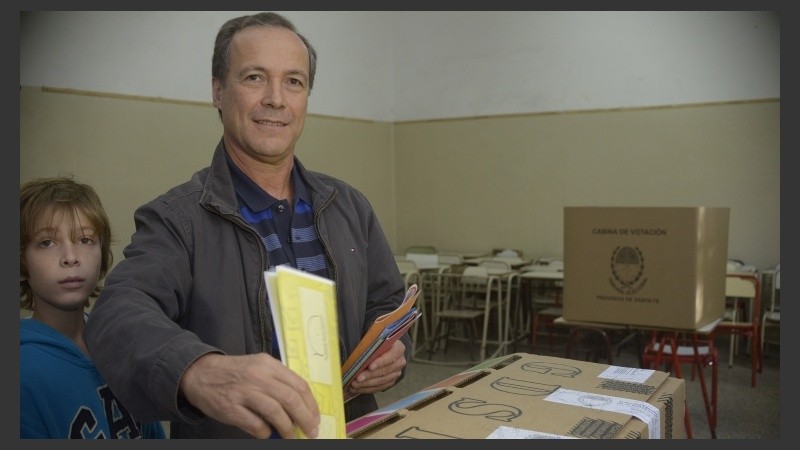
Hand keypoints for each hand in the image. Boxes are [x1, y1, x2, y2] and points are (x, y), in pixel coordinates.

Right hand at [179, 353, 319, 438]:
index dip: (311, 404)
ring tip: (290, 436)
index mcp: (268, 364)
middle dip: (305, 418)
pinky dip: (265, 432)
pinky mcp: (231, 408)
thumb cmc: (235, 372)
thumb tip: (301, 405)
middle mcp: (258, 376)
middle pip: (290, 399)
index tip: (315, 417)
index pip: (298, 384)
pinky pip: (255, 425)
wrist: (200, 373)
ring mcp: (243, 392)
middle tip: (311, 431)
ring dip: (287, 428)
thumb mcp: (259, 366)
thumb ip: (278, 380)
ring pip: (275, 412)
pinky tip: (266, 433)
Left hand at [347, 340, 405, 394]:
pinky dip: (367, 389)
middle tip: (357, 379)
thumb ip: (370, 345)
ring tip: (354, 385)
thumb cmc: (376, 343)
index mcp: (398, 348)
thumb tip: (358, 354)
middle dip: (369, 376)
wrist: (382, 349)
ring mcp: (396, 373)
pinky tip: (357, 389)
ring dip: (366, 384)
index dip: (380, 362)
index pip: (391, 356)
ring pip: (381, 381)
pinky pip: (379, 387)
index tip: (370, 367)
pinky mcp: (391, 381)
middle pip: (385, 371)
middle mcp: (400, 362)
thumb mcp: (375, 340)